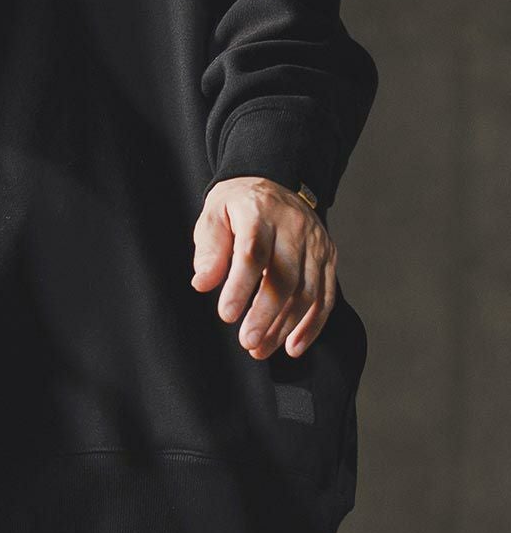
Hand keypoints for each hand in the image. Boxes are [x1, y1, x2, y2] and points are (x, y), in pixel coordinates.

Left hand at [191, 176, 337, 358]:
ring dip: (285, 326)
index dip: (241, 287)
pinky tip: (293, 346)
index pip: (253, 254)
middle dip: (265, 315)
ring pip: (307, 292)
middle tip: (247, 342)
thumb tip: (202, 283)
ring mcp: (316, 243)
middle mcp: (294, 227)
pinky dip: (312, 326)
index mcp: (260, 213)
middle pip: (284, 277)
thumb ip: (209, 250)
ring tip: (261, 349)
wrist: (272, 184)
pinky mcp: (329, 258)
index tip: (226, 315)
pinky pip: (326, 296)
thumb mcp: (213, 216)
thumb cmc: (236, 207)